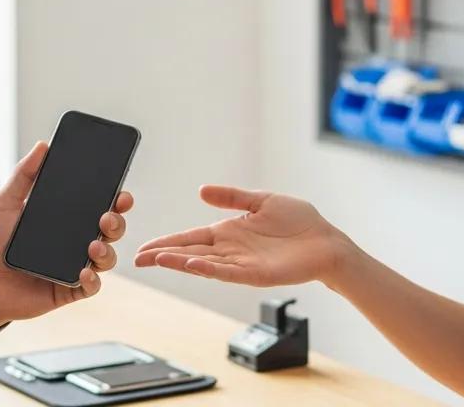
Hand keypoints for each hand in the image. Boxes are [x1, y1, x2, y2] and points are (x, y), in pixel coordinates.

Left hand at [0, 142, 133, 327]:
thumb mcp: (3, 204)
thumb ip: (23, 175)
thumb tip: (43, 145)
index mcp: (64, 218)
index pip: (97, 204)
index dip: (114, 197)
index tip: (120, 190)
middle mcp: (74, 241)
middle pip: (109, 229)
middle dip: (117, 221)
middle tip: (108, 215)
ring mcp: (73, 265)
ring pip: (106, 257)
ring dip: (107, 249)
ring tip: (93, 245)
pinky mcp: (68, 289)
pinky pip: (91, 286)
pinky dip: (93, 279)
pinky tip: (84, 271)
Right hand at [134, 185, 353, 287]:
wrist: (326, 241)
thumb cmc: (299, 222)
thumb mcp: (261, 200)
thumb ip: (232, 197)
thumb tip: (202, 190)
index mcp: (228, 232)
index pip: (190, 238)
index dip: (167, 242)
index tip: (144, 247)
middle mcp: (230, 250)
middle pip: (189, 253)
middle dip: (163, 255)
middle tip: (137, 258)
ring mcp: (240, 264)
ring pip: (203, 264)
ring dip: (180, 262)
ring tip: (158, 260)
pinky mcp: (255, 274)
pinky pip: (226, 272)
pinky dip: (208, 269)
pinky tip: (191, 265)